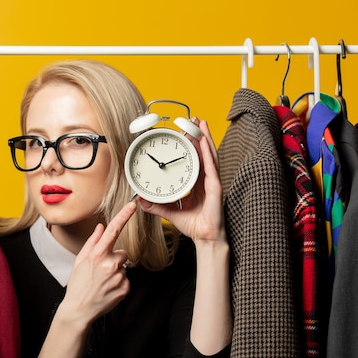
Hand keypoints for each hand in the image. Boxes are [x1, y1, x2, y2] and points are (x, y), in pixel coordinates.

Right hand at [63, 201, 137, 324]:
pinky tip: (108, 288)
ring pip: (124, 266)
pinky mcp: (125, 288)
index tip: (132, 205)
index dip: (124, 216)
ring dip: (116, 271)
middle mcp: (110, 263)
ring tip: (103, 281)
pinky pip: (126, 279)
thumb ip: (93, 241)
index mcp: (98, 254)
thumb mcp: (81, 260)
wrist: (79, 309)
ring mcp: (119, 276)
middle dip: (114, 259)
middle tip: (100, 271)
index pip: (113, 230)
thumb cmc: (78, 284)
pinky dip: (119, 283)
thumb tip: (101, 227)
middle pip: (122, 253)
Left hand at [137, 119, 225, 244]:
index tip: (183, 133)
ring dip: (205, 137)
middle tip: (192, 119)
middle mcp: (206, 179)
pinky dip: (208, 153)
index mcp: (197, 183)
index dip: (190, 145)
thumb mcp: (170, 212)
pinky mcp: (216, 187)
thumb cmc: (193, 225)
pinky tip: (204, 141)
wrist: (205, 237)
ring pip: (209, 154)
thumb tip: (140, 199)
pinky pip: (211, 167)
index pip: (193, 159)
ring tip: (200, 123)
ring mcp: (212, 181)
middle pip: (202, 152)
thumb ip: (156, 205)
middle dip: (198, 135)